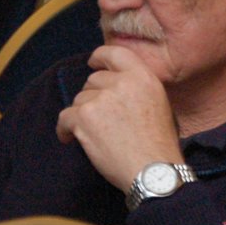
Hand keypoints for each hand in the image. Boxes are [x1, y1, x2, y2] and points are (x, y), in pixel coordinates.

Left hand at [55, 45, 183, 191]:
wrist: (152, 171)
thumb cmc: (159, 146)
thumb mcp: (160, 105)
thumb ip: (138, 88)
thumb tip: (117, 86)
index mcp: (143, 77)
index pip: (115, 52)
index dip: (100, 56)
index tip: (93, 63)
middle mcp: (122, 82)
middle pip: (93, 80)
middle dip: (93, 96)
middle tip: (99, 117)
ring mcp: (101, 98)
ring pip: (79, 99)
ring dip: (82, 115)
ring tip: (94, 135)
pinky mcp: (84, 117)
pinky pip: (65, 117)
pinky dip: (65, 129)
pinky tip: (70, 139)